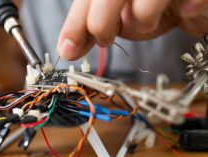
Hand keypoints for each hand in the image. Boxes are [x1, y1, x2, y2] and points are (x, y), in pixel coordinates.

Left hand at [57, 0, 207, 59]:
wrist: (191, 0)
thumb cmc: (152, 7)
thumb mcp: (117, 18)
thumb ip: (90, 29)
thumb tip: (67, 50)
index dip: (75, 24)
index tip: (68, 49)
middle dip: (101, 26)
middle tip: (106, 38)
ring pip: (142, 8)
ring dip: (143, 22)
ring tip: (149, 19)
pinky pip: (186, 3)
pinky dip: (183, 11)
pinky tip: (184, 10)